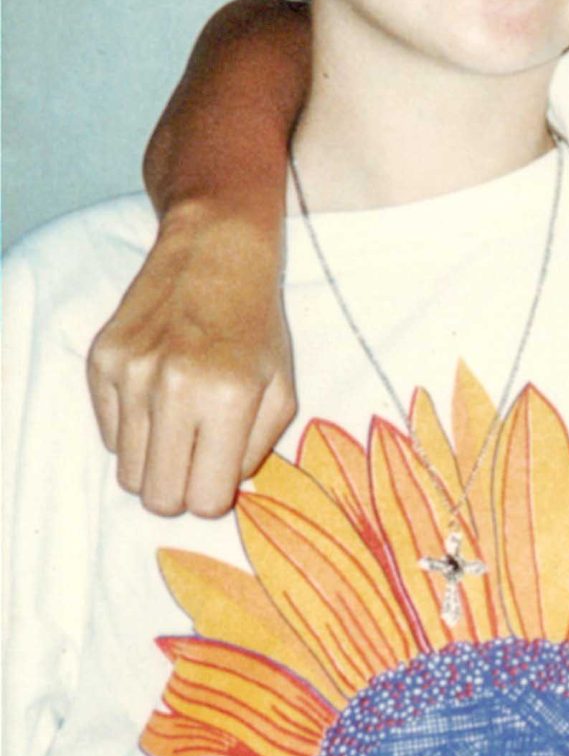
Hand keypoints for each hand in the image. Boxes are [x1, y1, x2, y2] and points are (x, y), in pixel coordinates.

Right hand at [86, 203, 296, 516]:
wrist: (212, 255)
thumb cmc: (257, 328)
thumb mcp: (283, 389)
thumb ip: (256, 449)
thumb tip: (219, 491)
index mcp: (227, 397)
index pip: (203, 498)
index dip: (211, 500)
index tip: (218, 480)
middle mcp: (172, 387)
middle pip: (157, 496)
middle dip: (178, 494)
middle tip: (196, 466)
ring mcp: (129, 374)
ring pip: (128, 471)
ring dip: (155, 464)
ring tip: (181, 430)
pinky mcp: (99, 362)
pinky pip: (109, 435)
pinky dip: (133, 431)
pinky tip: (158, 398)